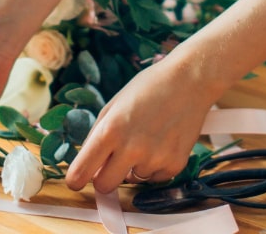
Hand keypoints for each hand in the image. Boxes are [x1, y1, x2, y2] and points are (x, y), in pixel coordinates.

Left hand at [64, 64, 223, 192]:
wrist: (189, 80)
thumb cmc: (149, 88)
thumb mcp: (113, 106)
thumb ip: (96, 137)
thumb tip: (87, 167)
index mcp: (110, 131)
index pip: (80, 173)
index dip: (76, 179)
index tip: (76, 179)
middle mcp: (131, 148)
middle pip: (105, 186)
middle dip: (104, 178)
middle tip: (111, 164)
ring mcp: (155, 159)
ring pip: (133, 180)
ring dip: (134, 166)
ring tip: (148, 139)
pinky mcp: (174, 165)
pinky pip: (155, 178)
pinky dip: (155, 166)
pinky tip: (162, 142)